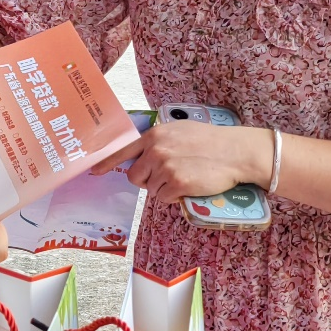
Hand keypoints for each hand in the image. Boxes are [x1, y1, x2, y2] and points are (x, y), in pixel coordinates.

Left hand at [91, 121, 270, 204]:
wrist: (235, 152)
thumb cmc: (210, 141)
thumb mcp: (178, 131)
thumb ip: (158, 142)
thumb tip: (143, 154)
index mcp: (154, 136)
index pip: (123, 151)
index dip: (107, 163)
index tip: (95, 172)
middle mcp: (156, 151)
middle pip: (135, 176)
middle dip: (147, 181)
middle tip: (166, 177)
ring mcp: (165, 167)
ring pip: (151, 189)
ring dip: (164, 189)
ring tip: (184, 177)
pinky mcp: (177, 184)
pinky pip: (164, 198)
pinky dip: (174, 197)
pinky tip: (188, 187)